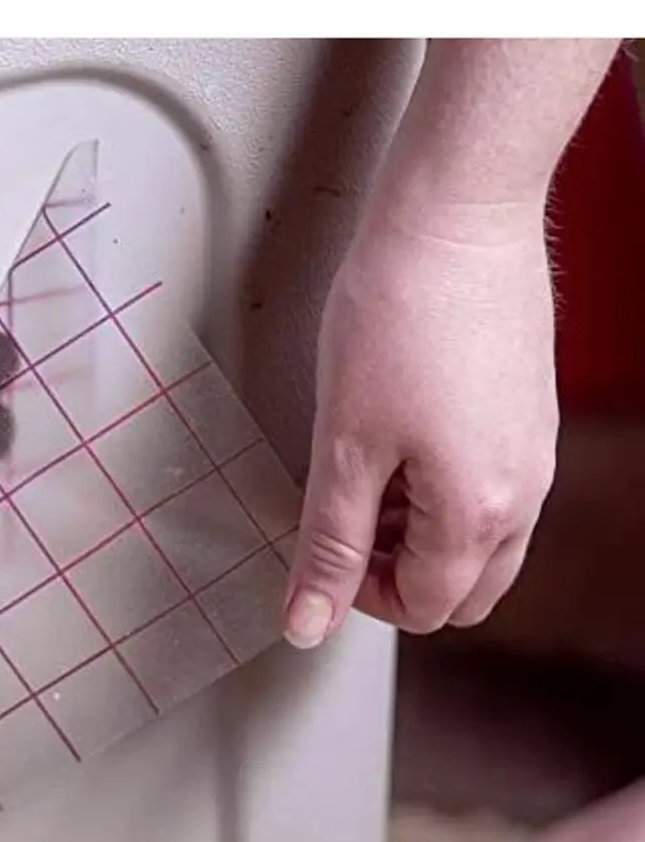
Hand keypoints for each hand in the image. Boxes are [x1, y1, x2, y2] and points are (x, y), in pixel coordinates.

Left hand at [284, 202, 558, 646]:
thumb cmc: (397, 318)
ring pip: (482, 542)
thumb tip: (306, 625)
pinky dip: (445, 492)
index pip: (424, 609)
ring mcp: (534, 451)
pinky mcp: (528, 412)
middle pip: (463, 588)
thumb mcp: (346, 446)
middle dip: (398, 574)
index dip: (362, 597)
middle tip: (344, 522)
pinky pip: (493, 488)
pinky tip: (400, 438)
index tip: (323, 552)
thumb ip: (329, 545)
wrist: (456, 215)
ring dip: (419, 535)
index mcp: (482, 515)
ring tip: (366, 475)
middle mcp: (525, 493)